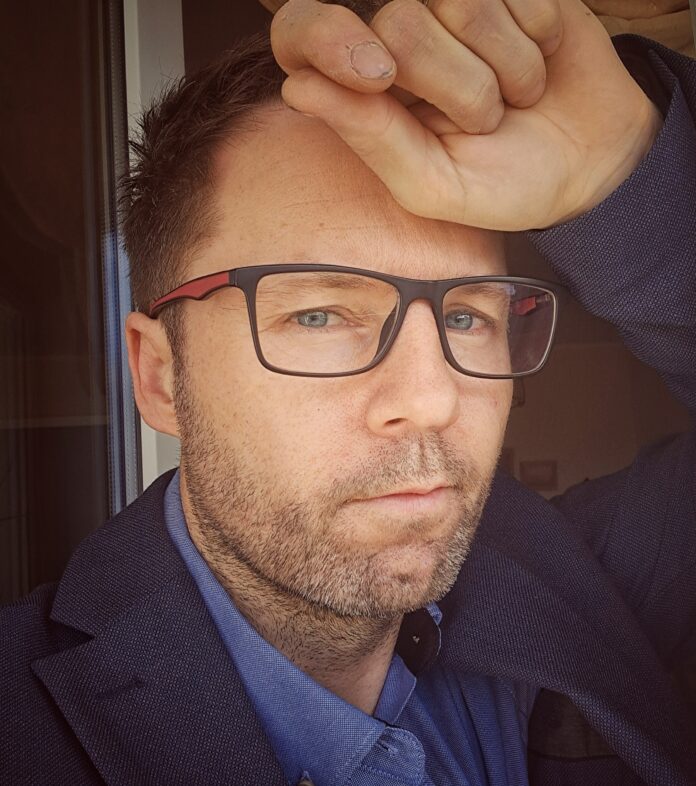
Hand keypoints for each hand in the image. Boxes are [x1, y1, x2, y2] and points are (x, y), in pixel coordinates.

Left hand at [271, 0, 662, 230]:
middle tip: (485, 123)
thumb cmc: (499, 183)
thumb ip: (371, 138)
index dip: (330, 41)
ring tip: (514, 98)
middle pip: (399, 21)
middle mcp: (399, 34)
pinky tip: (540, 59)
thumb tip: (298, 87)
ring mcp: (455, 3)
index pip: (303, 32)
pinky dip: (539, 36)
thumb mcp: (430, 184)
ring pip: (461, 1)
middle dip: (457, 88)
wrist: (587, 165)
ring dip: (504, 69)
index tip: (378, 78)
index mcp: (362, 86)